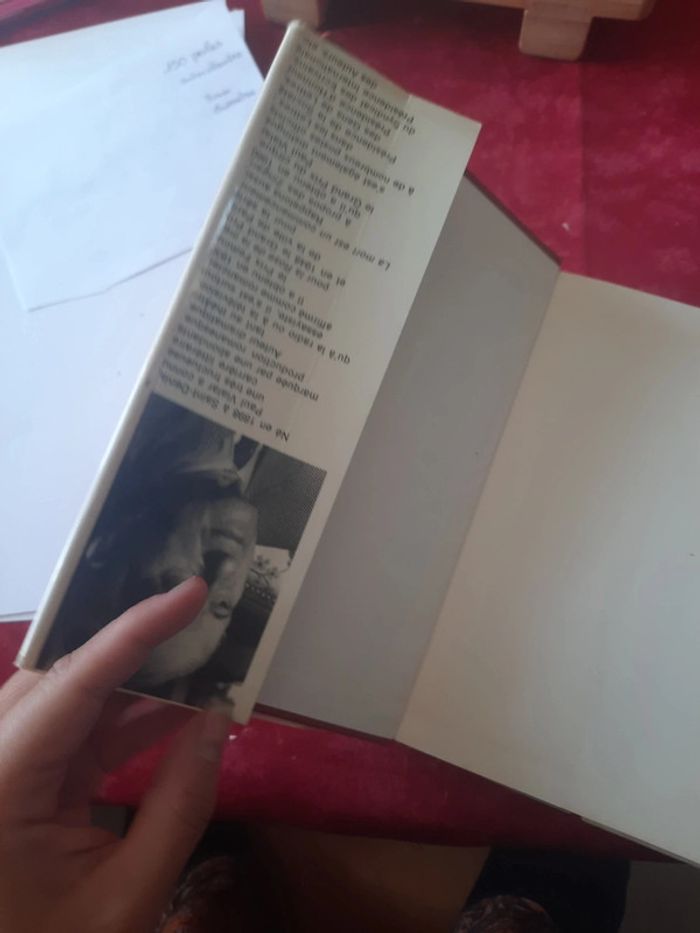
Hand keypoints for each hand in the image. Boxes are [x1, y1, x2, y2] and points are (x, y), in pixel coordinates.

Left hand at [0, 577, 229, 932]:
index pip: (72, 683)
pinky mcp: (21, 781)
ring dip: (136, 678)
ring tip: (200, 652)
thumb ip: (180, 802)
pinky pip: (76, 732)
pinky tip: (178, 705)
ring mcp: (3, 768)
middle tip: (196, 607)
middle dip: (132, 639)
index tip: (189, 591)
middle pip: (60, 674)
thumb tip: (217, 718)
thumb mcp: (131, 894)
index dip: (135, 630)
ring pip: (69, 697)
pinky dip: (127, 718)